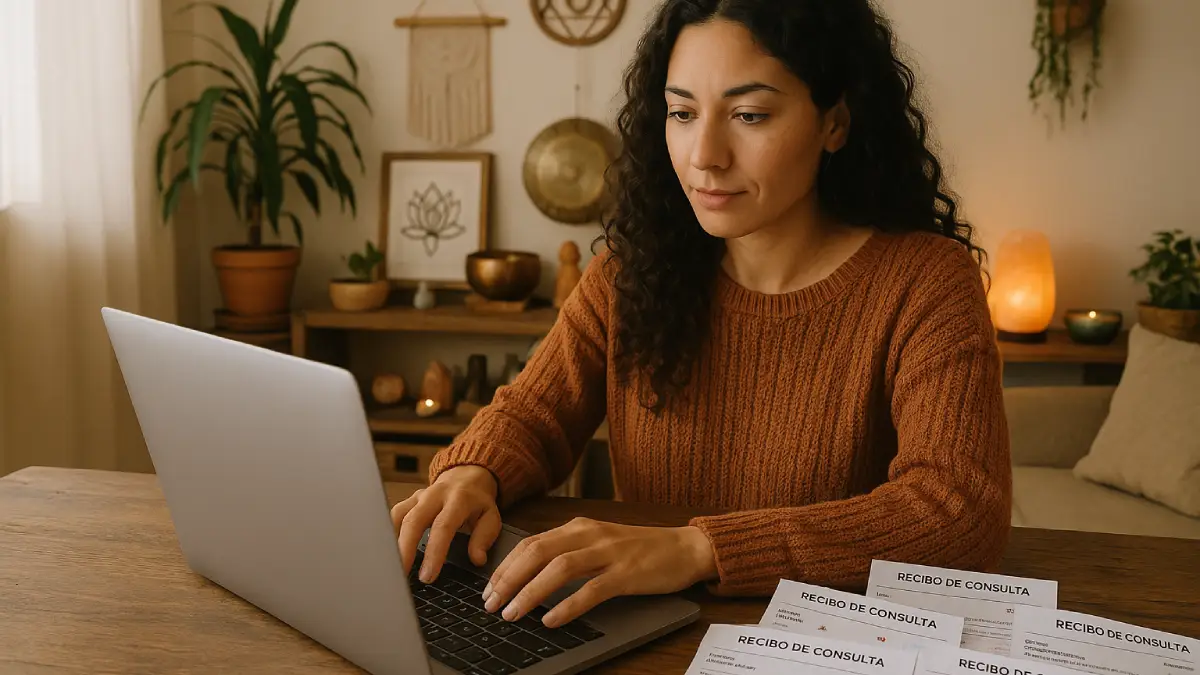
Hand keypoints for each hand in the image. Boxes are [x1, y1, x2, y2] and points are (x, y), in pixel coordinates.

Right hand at [390, 465, 500, 583]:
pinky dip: (387, 534)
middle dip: (405, 550)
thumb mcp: (491, 517)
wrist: (466, 477)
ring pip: (398, 517)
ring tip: (391, 568)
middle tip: (401, 576)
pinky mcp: (408, 501)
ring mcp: (418, 497)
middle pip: (414, 521)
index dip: (434, 552)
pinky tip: (387, 553)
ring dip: (392, 543)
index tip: (428, 576)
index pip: (443, 527)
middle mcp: (435, 495)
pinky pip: (393, 516)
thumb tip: (477, 559)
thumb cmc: (478, 502)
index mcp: (458, 499)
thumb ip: (484, 537)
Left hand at [481, 517, 717, 628]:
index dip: (505, 567)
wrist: (686, 548)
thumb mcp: (599, 543)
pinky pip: (591, 590)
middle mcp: (589, 535)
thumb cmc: (641, 550)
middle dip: (508, 580)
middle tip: (490, 605)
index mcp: (578, 527)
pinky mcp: (627, 573)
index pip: (530, 543)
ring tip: (512, 614)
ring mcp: (609, 553)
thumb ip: (569, 552)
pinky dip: (567, 606)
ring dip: (530, 592)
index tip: (488, 590)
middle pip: (537, 552)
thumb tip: (530, 575)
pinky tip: (551, 620)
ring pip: (559, 569)